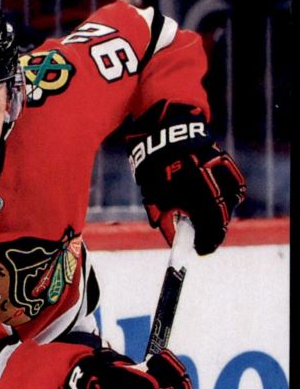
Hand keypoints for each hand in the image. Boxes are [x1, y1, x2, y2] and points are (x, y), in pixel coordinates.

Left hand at [127, 102, 245, 255]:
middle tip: (205, 239)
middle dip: (215, 231)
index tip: (201, 250)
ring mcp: (220, 172)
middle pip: (222, 216)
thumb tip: (176, 242)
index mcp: (194, 196)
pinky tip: (218, 199)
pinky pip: (233, 183)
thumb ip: (166, 223)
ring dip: (222, 212)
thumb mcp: (155, 200)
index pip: (210, 228)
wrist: (164, 138)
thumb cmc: (157, 172)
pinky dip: (228, 193)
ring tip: (209, 218)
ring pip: (231, 199)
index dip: (207, 243)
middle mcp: (212, 184)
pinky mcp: (224, 161)